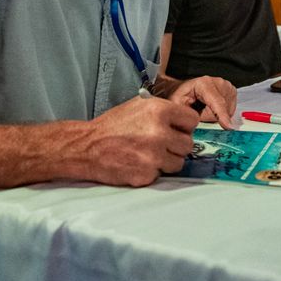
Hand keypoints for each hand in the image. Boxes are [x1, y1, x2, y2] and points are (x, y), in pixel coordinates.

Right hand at [83, 96, 198, 185]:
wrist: (87, 147)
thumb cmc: (112, 126)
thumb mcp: (138, 106)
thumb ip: (163, 111)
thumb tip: (184, 119)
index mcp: (159, 111)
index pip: (192, 120)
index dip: (184, 126)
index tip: (177, 130)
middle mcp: (159, 132)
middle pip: (188, 144)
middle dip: (176, 145)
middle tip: (161, 144)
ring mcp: (153, 155)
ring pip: (178, 162)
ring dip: (167, 160)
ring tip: (149, 153)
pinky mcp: (146, 174)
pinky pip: (161, 174)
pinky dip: (152, 171)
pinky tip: (139, 162)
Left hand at [166, 76, 236, 128]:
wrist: (185, 89)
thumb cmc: (181, 95)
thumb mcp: (177, 104)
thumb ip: (187, 114)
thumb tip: (197, 124)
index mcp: (205, 83)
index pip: (216, 102)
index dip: (222, 115)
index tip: (228, 126)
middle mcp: (219, 83)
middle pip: (221, 111)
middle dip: (210, 117)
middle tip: (199, 111)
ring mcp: (227, 87)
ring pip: (227, 113)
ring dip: (215, 115)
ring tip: (205, 107)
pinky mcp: (232, 92)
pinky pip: (230, 111)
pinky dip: (221, 113)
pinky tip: (212, 106)